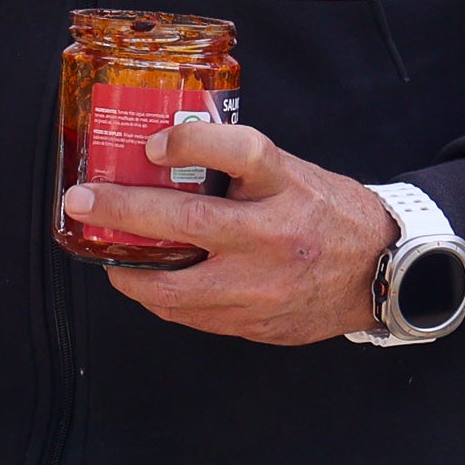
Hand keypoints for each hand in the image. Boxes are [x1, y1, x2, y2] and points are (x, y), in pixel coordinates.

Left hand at [60, 121, 394, 345]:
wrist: (383, 273)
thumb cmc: (327, 212)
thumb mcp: (292, 174)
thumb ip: (238, 168)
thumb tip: (164, 155)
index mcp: (288, 187)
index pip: (240, 150)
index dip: (191, 142)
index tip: (153, 143)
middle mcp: (276, 235)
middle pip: (190, 222)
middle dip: (123, 211)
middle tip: (81, 201)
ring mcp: (265, 286)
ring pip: (177, 286)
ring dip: (127, 270)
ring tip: (104, 252)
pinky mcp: (257, 322)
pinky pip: (191, 315)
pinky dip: (159, 297)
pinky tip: (144, 280)